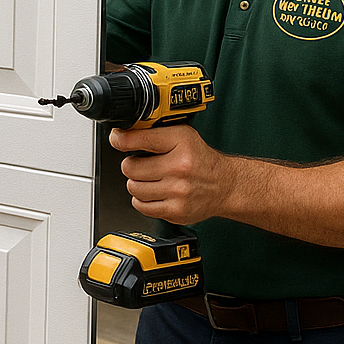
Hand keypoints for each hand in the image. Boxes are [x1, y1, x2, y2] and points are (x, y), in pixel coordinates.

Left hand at [110, 124, 235, 225]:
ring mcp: (178, 192)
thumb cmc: (201, 160)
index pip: (138, 139)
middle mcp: (179, 168)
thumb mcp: (182, 135)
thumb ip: (154, 132)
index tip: (117, 139)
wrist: (225, 185)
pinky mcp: (176, 211)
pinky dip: (142, 200)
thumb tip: (122, 135)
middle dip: (131, 165)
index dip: (121, 139)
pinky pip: (142, 206)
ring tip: (149, 179)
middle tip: (141, 164)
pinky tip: (153, 192)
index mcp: (180, 143)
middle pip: (130, 168)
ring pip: (134, 188)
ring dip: (137, 183)